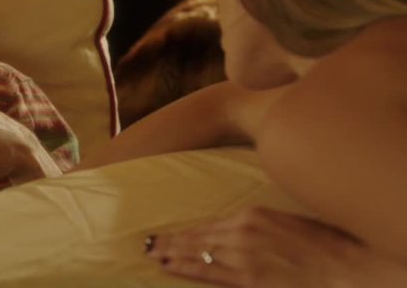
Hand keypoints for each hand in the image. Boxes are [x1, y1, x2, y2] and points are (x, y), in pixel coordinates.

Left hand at [145, 207, 406, 287]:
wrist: (345, 267)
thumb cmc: (322, 244)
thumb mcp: (283, 223)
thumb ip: (256, 226)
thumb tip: (237, 231)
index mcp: (250, 214)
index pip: (207, 224)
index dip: (184, 230)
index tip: (167, 232)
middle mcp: (240, 231)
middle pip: (196, 237)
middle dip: (169, 241)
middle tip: (147, 242)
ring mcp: (241, 255)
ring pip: (196, 252)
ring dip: (170, 253)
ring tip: (152, 253)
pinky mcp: (247, 278)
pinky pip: (207, 271)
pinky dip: (184, 268)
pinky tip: (168, 266)